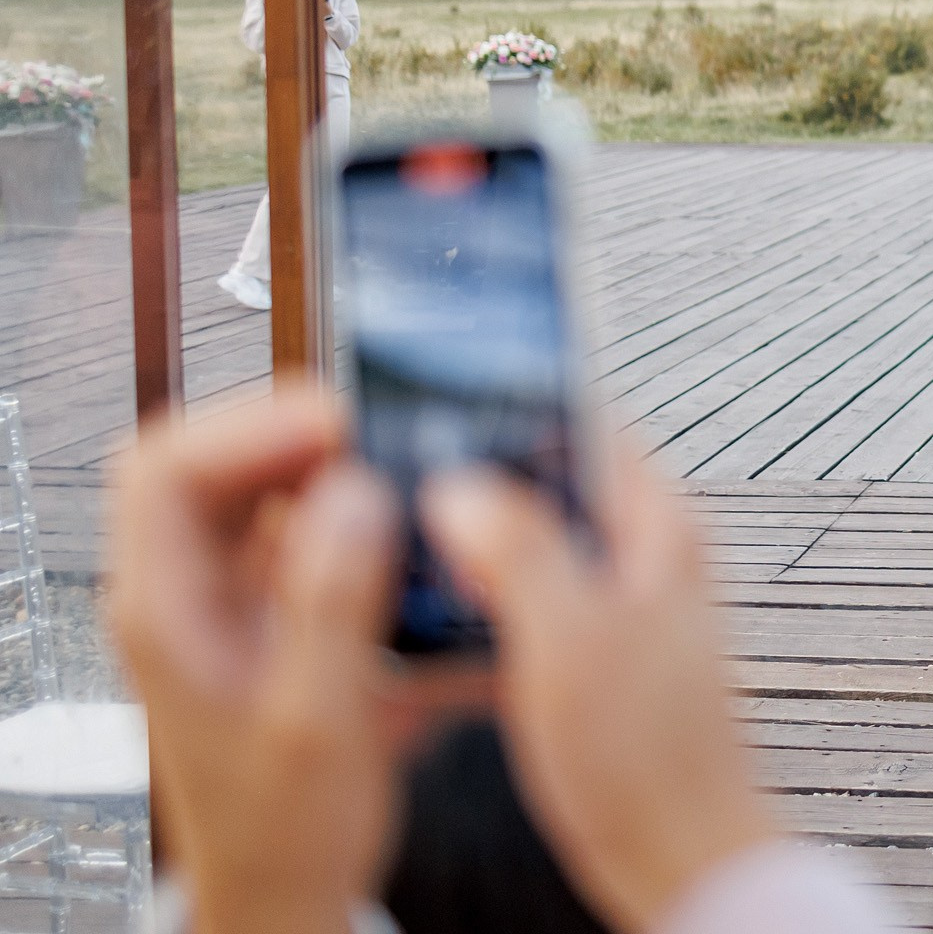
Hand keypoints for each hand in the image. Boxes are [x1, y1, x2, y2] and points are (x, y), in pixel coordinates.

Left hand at [108, 395, 403, 933]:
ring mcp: (214, 598)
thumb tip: (355, 491)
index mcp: (162, 614)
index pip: (163, 469)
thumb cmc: (288, 828)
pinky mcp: (258, 608)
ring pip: (245, 484)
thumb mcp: (320, 720)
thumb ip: (334, 604)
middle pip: (200, 460)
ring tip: (394, 467)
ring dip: (316, 464)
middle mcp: (175, 593)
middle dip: (286, 431)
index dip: (249, 427)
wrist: (281, 891)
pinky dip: (338, 505)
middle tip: (376, 431)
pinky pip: (285, 523)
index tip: (339, 422)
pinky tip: (395, 523)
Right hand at [422, 439, 777, 931]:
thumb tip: (461, 484)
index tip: (442, 402)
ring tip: (406, 556)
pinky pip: (535, 610)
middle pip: (555, 483)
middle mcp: (650, 556)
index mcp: (659, 528)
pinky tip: (436, 633)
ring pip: (538, 550)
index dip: (519, 405)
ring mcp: (626, 610)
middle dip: (482, 483)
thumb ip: (520, 549)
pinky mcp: (602, 663)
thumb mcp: (568, 639)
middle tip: (401, 483)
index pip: (590, 422)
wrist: (682, 858)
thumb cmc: (643, 756)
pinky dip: (489, 611)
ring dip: (478, 553)